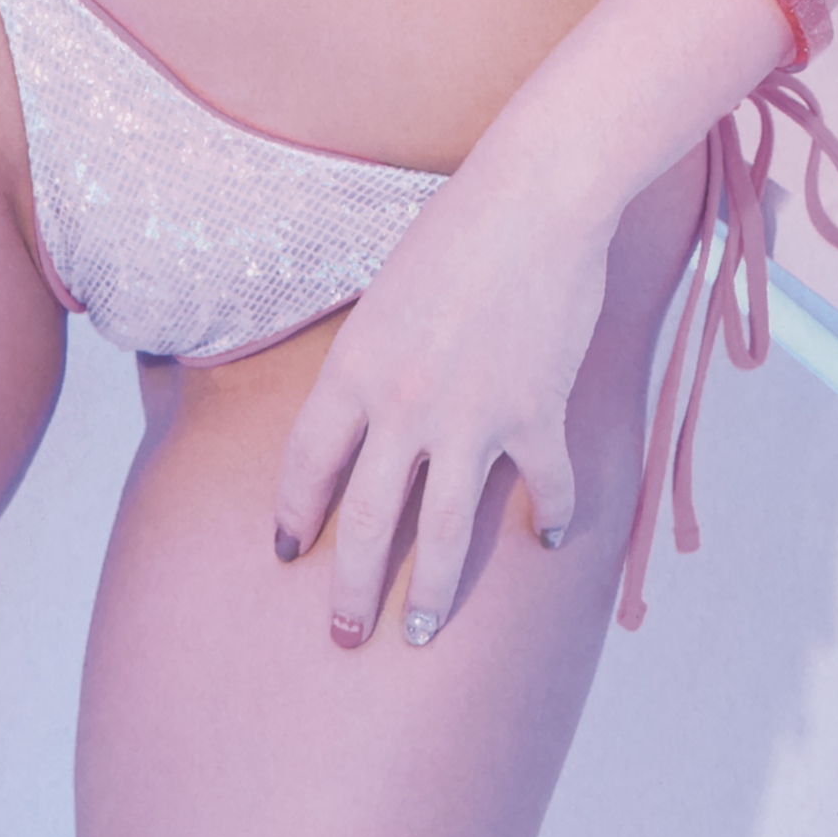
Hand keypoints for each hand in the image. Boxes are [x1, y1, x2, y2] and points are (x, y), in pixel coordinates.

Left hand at [271, 160, 614, 650]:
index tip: (288, 552)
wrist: (535, 200)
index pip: (306, 465)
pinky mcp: (536, 415)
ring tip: (425, 631)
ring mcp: (471, 417)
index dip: (293, 516)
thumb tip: (365, 414)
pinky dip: (549, 517)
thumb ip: (369, 364)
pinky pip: (542, 487)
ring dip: (434, 590)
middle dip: (351, 590)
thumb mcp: (382, 299)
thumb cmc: (456, 233)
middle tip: (344, 636)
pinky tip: (549, 538)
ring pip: (443, 531)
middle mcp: (402, 405)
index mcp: (353, 370)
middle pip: (366, 520)